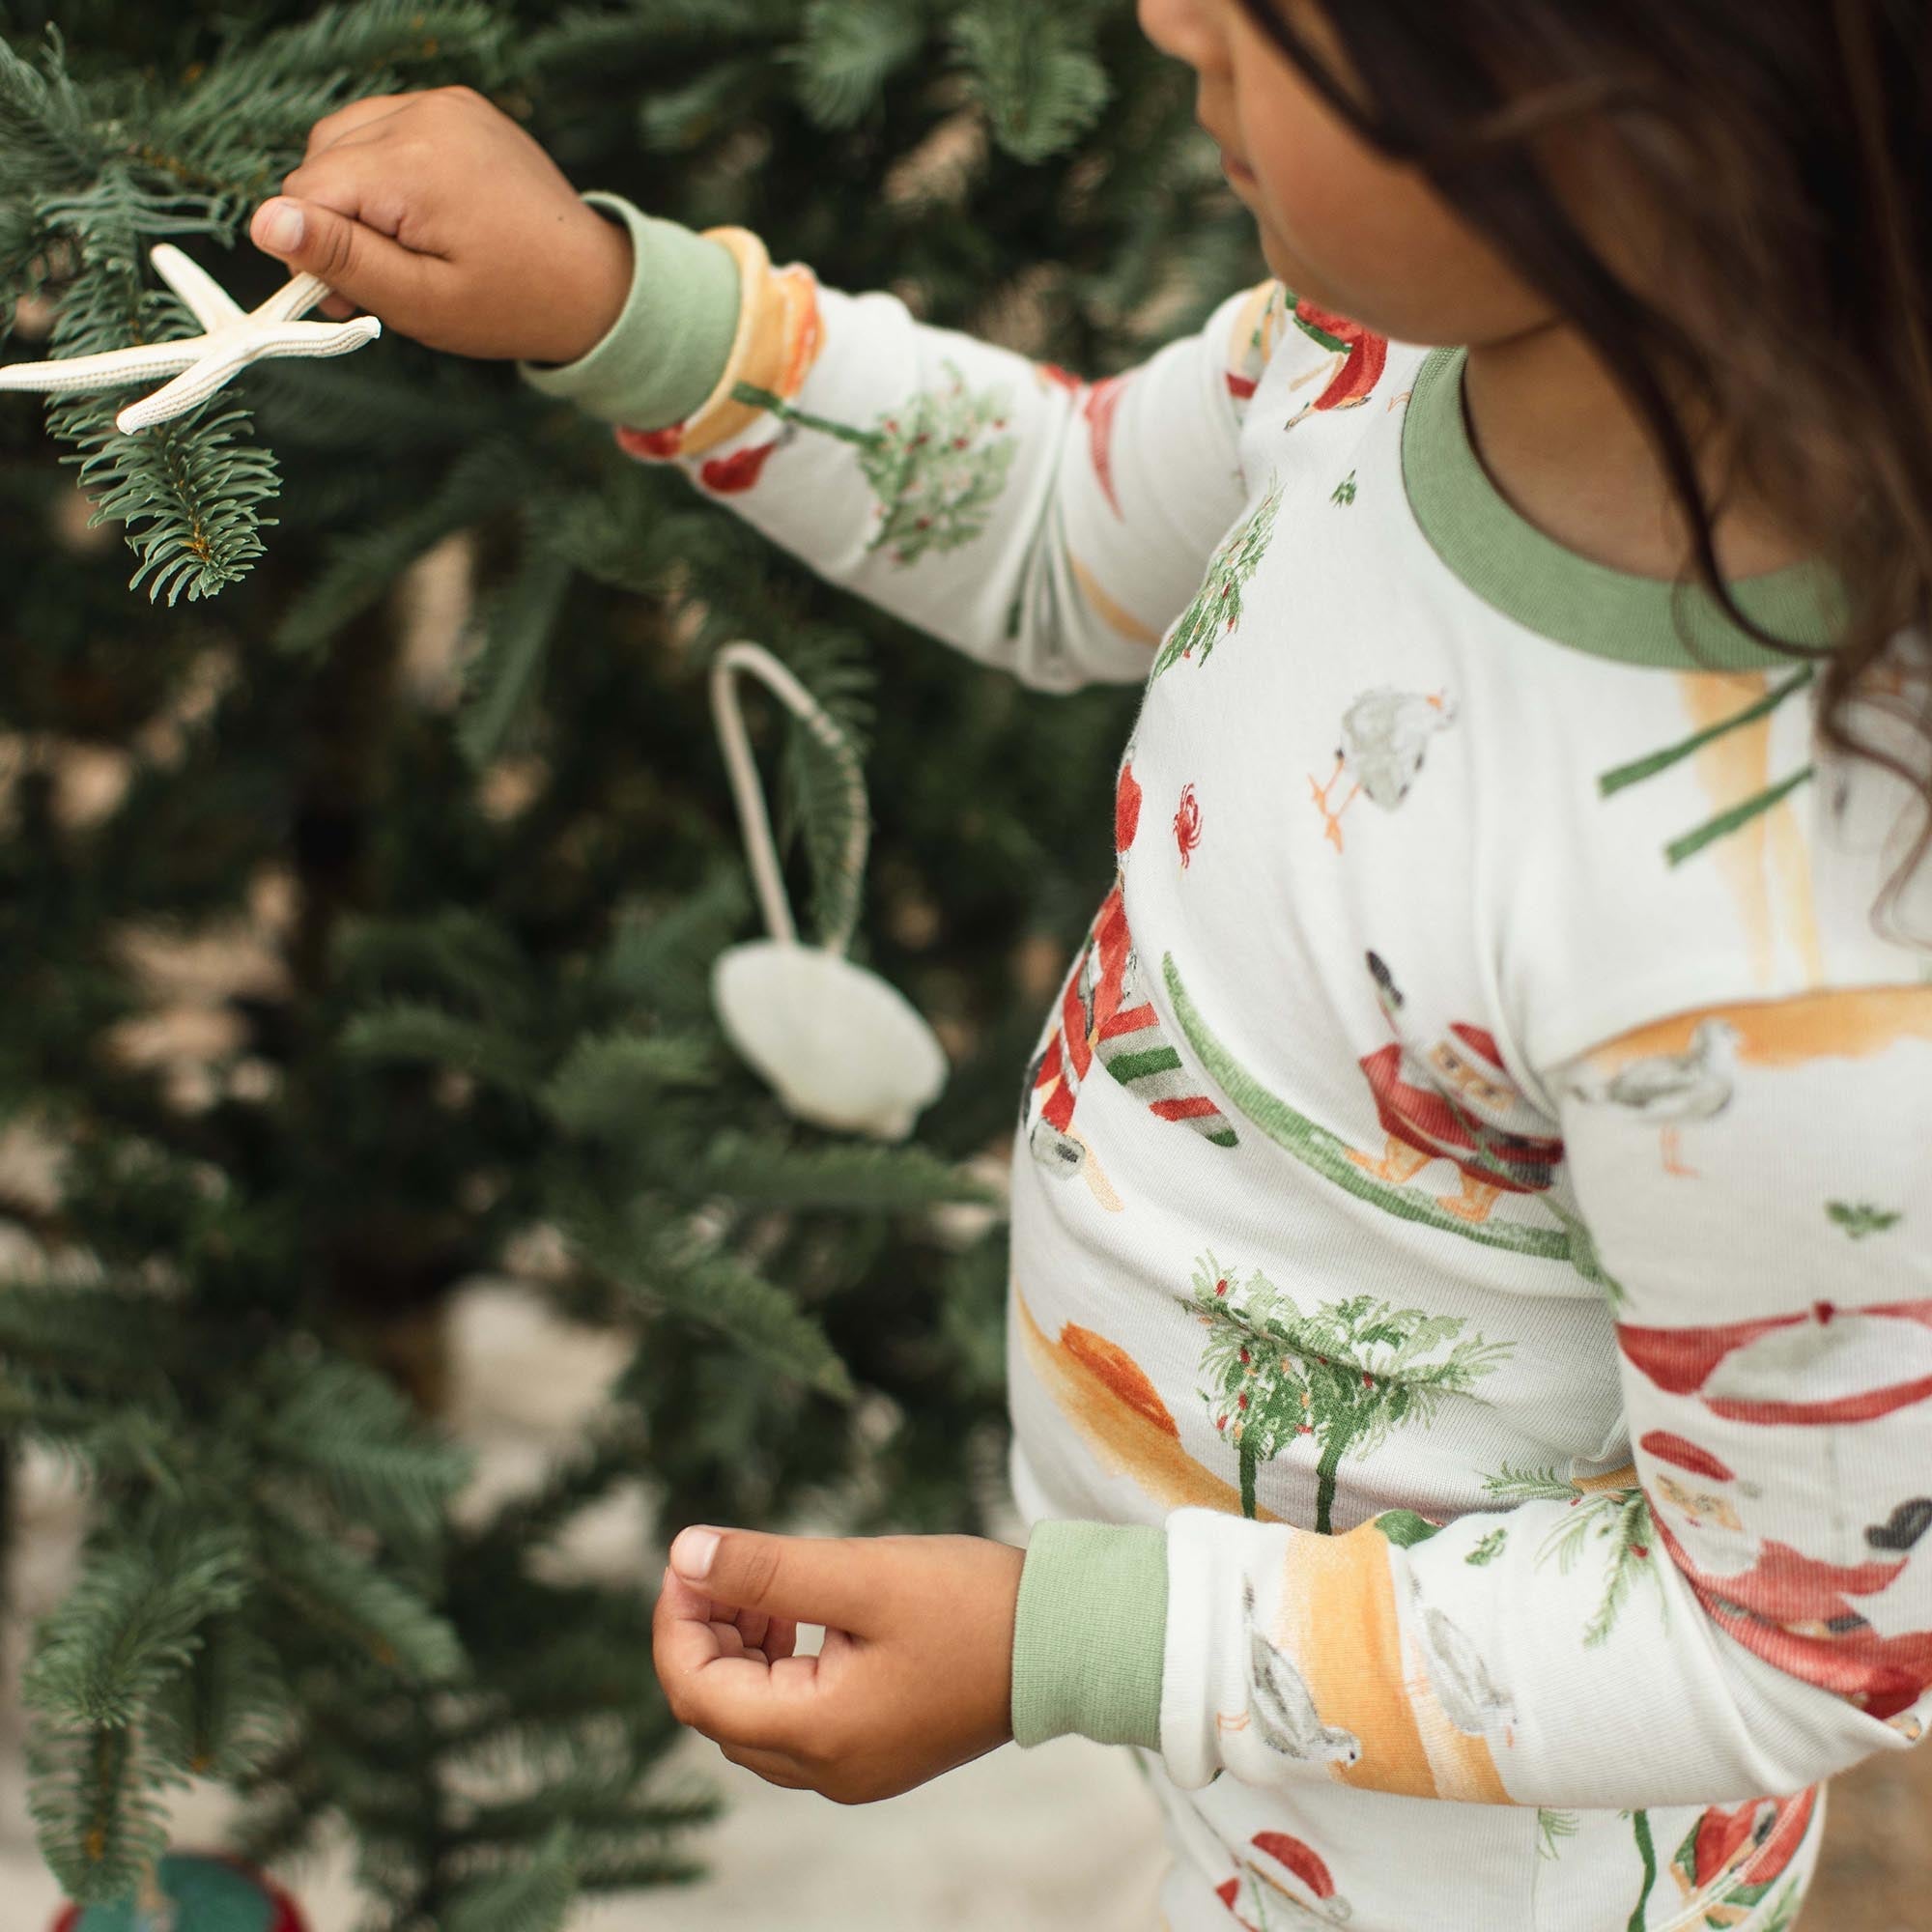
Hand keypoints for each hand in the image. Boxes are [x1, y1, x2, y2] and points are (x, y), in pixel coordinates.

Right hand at [248, 87, 633, 364]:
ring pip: (344, 140)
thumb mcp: (419, 300)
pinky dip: (386, 173)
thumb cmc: (512, 304)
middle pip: (320, 160)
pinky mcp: (457, 107)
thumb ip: (340, 259)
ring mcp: (444, 104)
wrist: (593, 282)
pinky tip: (422, 216)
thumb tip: (264, 221)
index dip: (309, 249)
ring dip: (355, 196)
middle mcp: (425, 115)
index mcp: (414, 163)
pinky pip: (385, 130)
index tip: (341, 298)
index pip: (307, 191)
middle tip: (377, 284)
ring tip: (402, 250)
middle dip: (333, 222)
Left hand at [652, 1525, 1026, 1804]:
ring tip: (762, 1585)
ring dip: (739, 1649)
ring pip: (754, 1715)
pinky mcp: (877, 1747)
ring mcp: (854, 1766)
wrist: (1065, 1642)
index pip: (699, 1695)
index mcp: (819, 1735)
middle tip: (719, 1565)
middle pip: (720, 1710)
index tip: (688, 1561)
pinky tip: (799, 1615)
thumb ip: (767, 1569)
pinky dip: (778, 1666)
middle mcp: (829, 1770)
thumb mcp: (861, 1575)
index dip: (677, 1626)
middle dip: (705, 1633)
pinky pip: (796, 1718)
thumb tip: (682, 1554)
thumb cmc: (970, 1604)